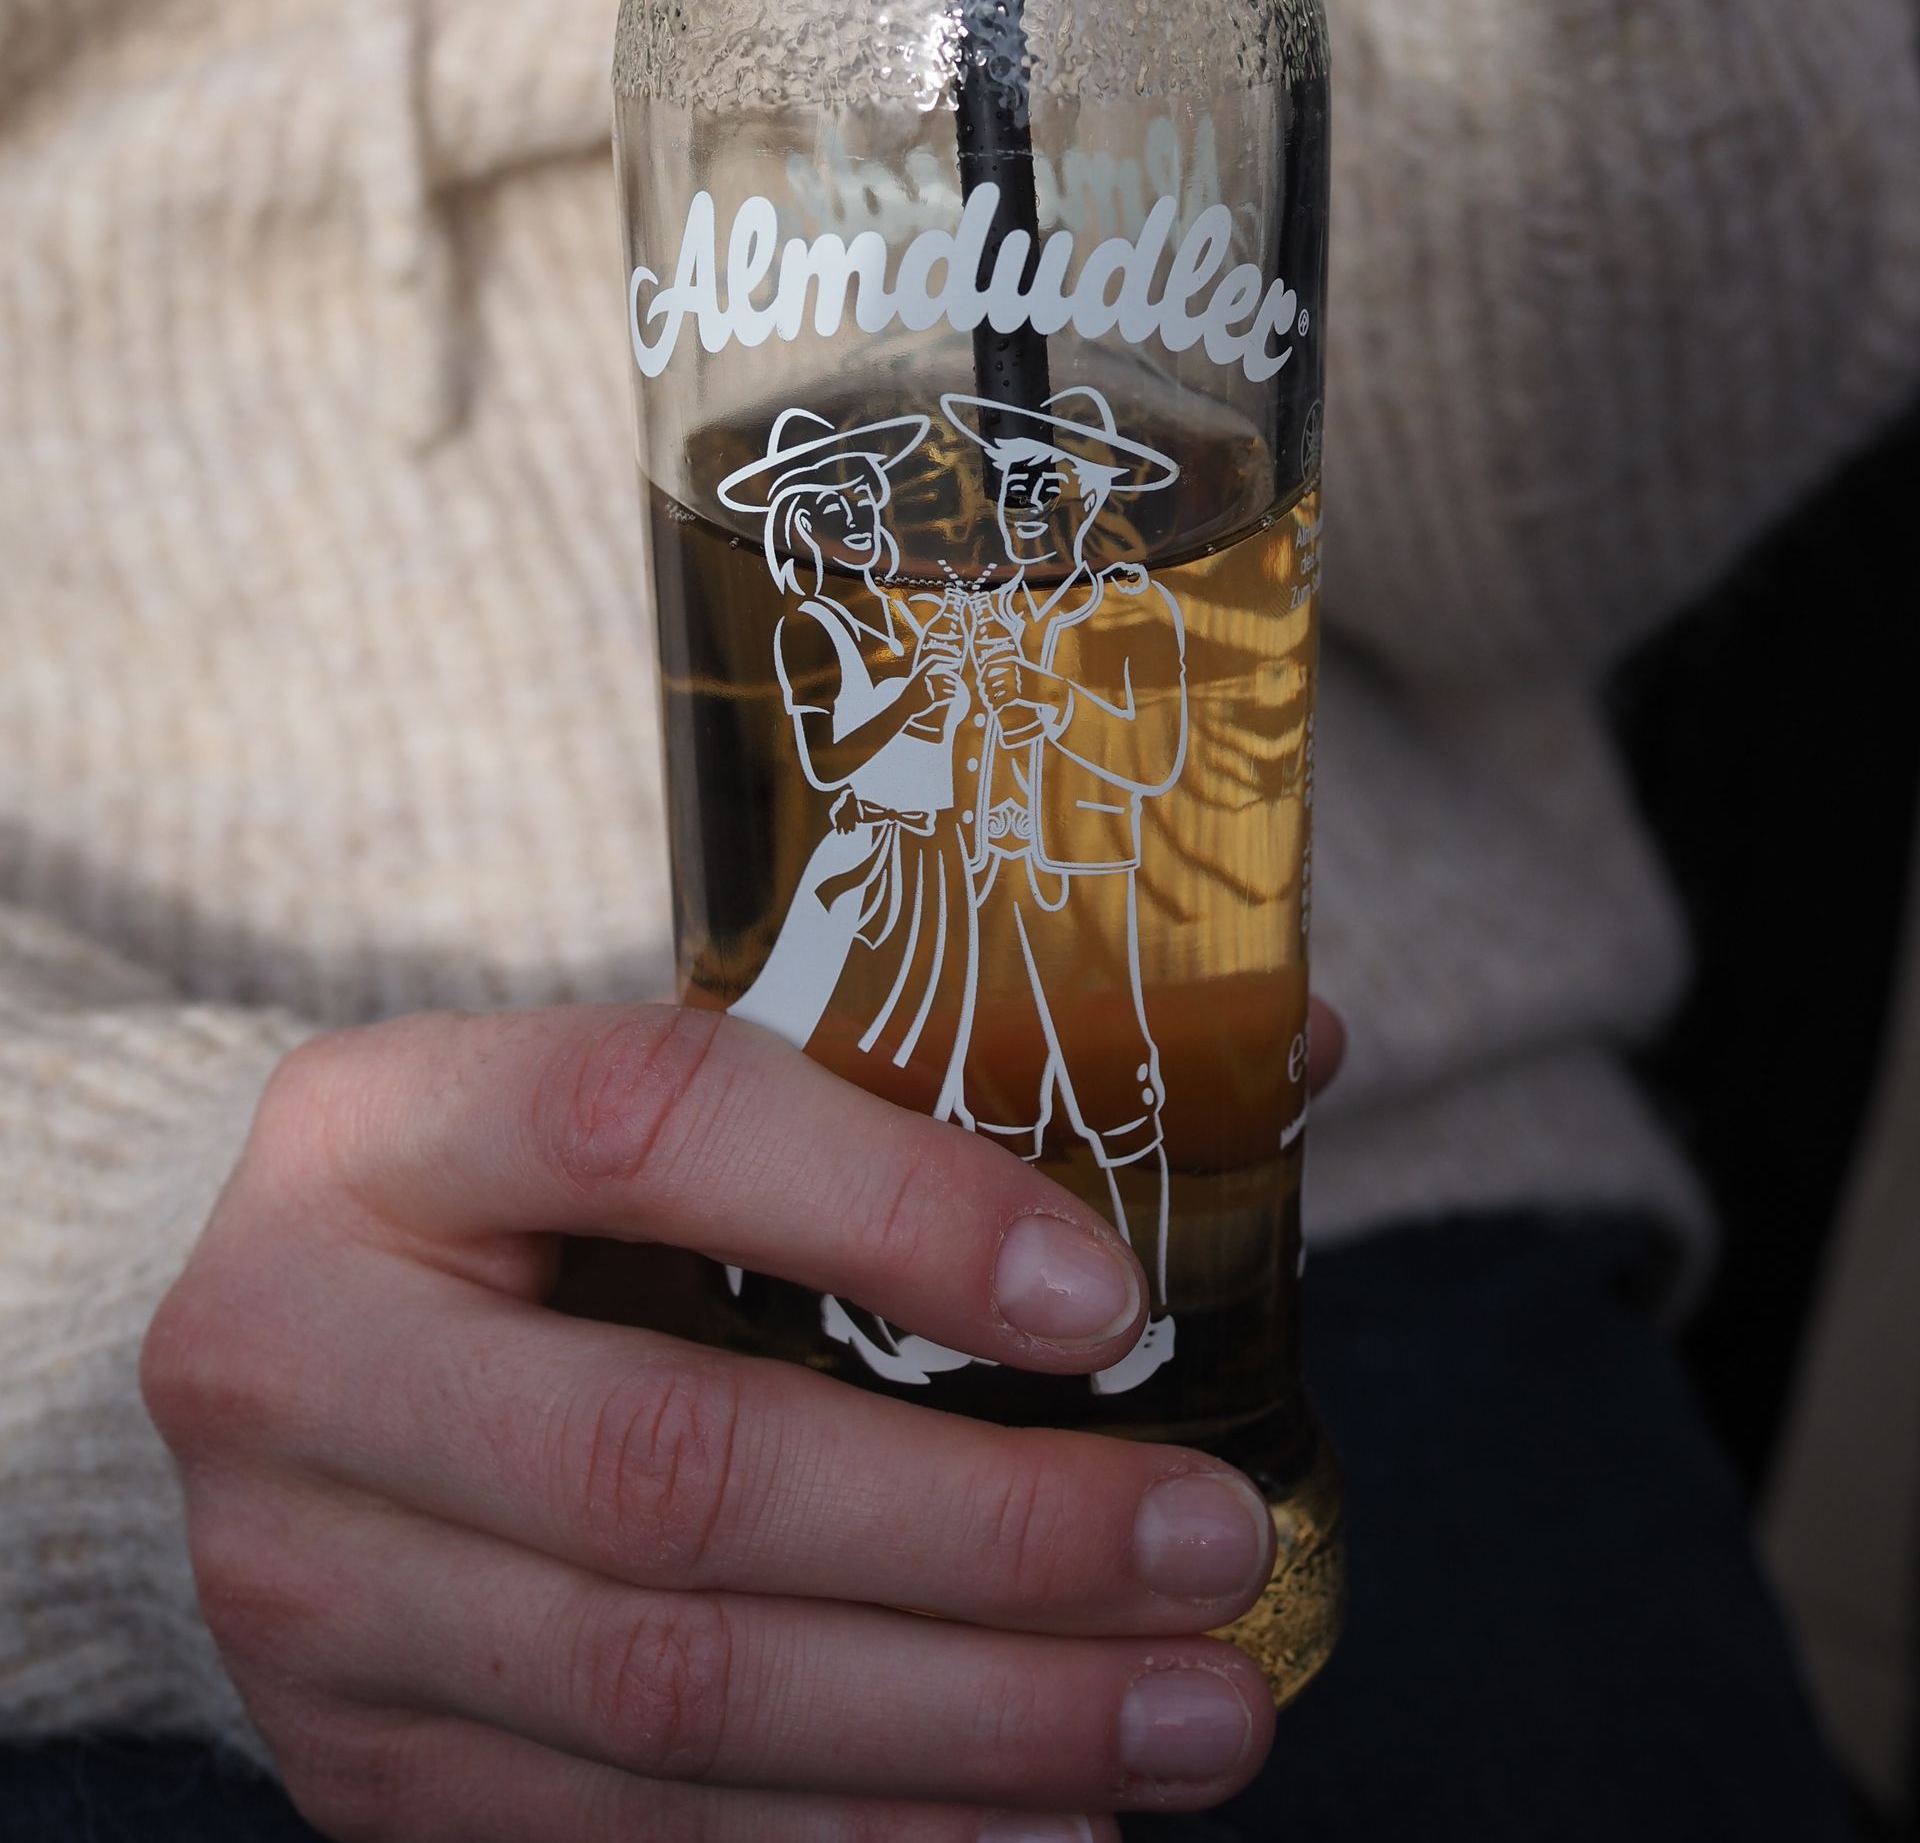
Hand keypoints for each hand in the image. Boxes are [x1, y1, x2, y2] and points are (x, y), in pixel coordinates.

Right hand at [142, 1007, 1280, 1838]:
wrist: (257, 1352)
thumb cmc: (512, 1201)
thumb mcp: (635, 1093)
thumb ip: (909, 1084)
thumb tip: (1278, 1063)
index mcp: (387, 1123)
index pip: (647, 1126)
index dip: (890, 1211)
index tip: (1110, 1302)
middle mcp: (300, 1352)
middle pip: (672, 1471)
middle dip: (985, 1538)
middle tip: (1210, 1552)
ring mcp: (309, 1590)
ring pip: (668, 1695)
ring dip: (968, 1728)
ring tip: (1194, 1719)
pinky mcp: (356, 1764)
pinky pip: (627, 1837)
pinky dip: (854, 1841)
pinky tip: (1038, 1830)